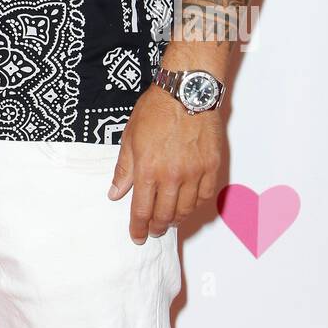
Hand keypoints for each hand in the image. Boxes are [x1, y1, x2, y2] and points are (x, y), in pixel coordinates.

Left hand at [107, 86, 223, 243]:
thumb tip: (115, 193)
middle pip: (164, 215)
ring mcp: (195, 173)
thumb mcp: (130, 137)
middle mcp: (172, 176)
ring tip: (169, 219)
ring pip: (186, 209)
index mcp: (148, 169)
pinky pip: (205, 196)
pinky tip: (188, 203)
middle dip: (156, 226)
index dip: (138, 227)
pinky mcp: (212, 167)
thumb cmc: (156, 109)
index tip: (137, 236)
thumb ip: (124, 169)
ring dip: (176, 219)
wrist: (186, 91)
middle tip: (152, 229)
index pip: (141, 210)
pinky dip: (195, 204)